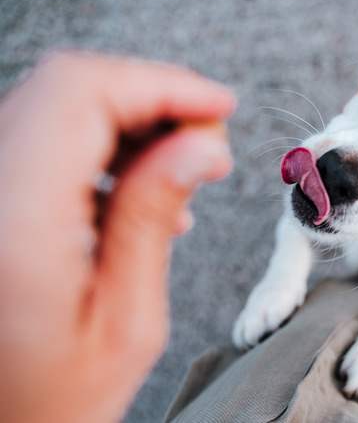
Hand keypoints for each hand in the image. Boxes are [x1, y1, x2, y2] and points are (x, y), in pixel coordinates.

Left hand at [0, 52, 234, 422]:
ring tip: (179, 172)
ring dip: (125, 122)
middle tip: (208, 139)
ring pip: (51, 107)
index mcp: (14, 223)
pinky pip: (36, 140)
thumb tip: (199, 146)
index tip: (218, 106)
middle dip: (150, 100)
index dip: (161, 85)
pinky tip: (133, 189)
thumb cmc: (47, 401)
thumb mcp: (126, 321)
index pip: (81, 95)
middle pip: (64, 89)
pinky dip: (93, 145)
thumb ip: (152, 218)